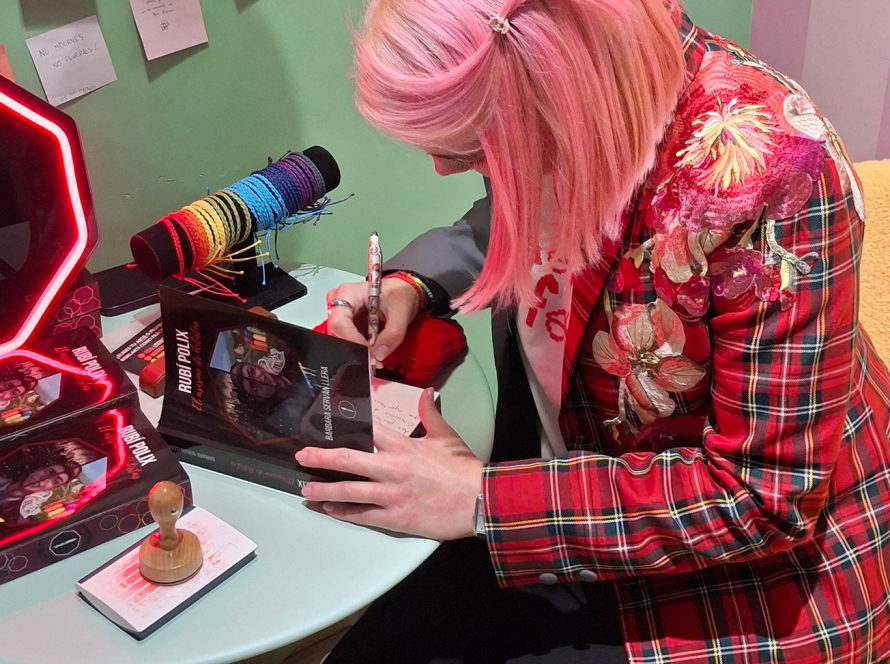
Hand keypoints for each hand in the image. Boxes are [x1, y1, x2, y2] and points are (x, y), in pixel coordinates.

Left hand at [296, 388, 483, 540]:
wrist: (480, 499)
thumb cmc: (463, 469)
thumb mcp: (446, 436)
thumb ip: (431, 413)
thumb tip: (427, 392)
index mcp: (403, 446)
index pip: (369, 431)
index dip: (346, 425)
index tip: (326, 424)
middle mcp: (392, 468)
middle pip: (349, 460)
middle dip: (322, 458)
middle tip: (302, 456)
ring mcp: (392, 495)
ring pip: (350, 491)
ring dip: (325, 490)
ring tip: (307, 489)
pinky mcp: (396, 517)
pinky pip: (363, 515)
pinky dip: (345, 513)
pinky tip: (330, 510)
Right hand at [326, 278, 423, 367]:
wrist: (403, 290)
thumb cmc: (400, 293)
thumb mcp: (401, 313)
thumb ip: (392, 335)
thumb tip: (378, 356)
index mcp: (349, 293)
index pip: (339, 321)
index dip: (352, 340)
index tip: (368, 352)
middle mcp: (340, 301)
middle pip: (337, 331)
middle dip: (356, 347)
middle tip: (374, 358)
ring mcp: (342, 312)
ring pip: (341, 337)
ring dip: (359, 348)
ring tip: (376, 353)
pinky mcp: (347, 322)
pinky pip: (347, 338)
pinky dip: (360, 346)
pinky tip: (373, 347)